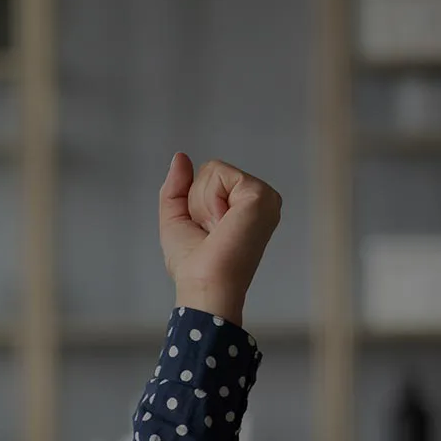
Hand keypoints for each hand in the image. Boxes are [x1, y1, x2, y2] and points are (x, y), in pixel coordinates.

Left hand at [158, 153, 281, 325]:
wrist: (205, 284)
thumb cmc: (193, 263)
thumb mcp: (176, 218)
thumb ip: (177, 186)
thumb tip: (181, 156)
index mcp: (244, 205)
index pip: (208, 178)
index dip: (193, 203)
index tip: (206, 232)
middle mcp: (258, 199)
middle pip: (210, 171)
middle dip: (196, 201)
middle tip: (211, 231)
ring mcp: (263, 196)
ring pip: (213, 171)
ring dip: (202, 203)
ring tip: (217, 229)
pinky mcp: (261, 194)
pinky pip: (219, 174)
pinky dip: (209, 200)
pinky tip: (223, 223)